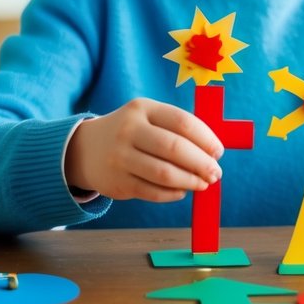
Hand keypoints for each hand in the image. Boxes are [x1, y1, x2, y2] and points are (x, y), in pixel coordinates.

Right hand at [66, 99, 222, 201]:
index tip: (218, 152)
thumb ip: (177, 129)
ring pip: (164, 173)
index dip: (206, 139)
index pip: (182, 122)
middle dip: (201, 163)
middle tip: (216, 173)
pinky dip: (172, 193)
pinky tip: (182, 191)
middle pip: (174, 148)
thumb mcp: (148, 118)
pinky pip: (152, 191)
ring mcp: (120, 157)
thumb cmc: (132, 133)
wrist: (85, 150)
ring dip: (190, 181)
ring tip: (203, 184)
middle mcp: (129, 130)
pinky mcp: (117, 182)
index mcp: (143, 109)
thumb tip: (213, 152)